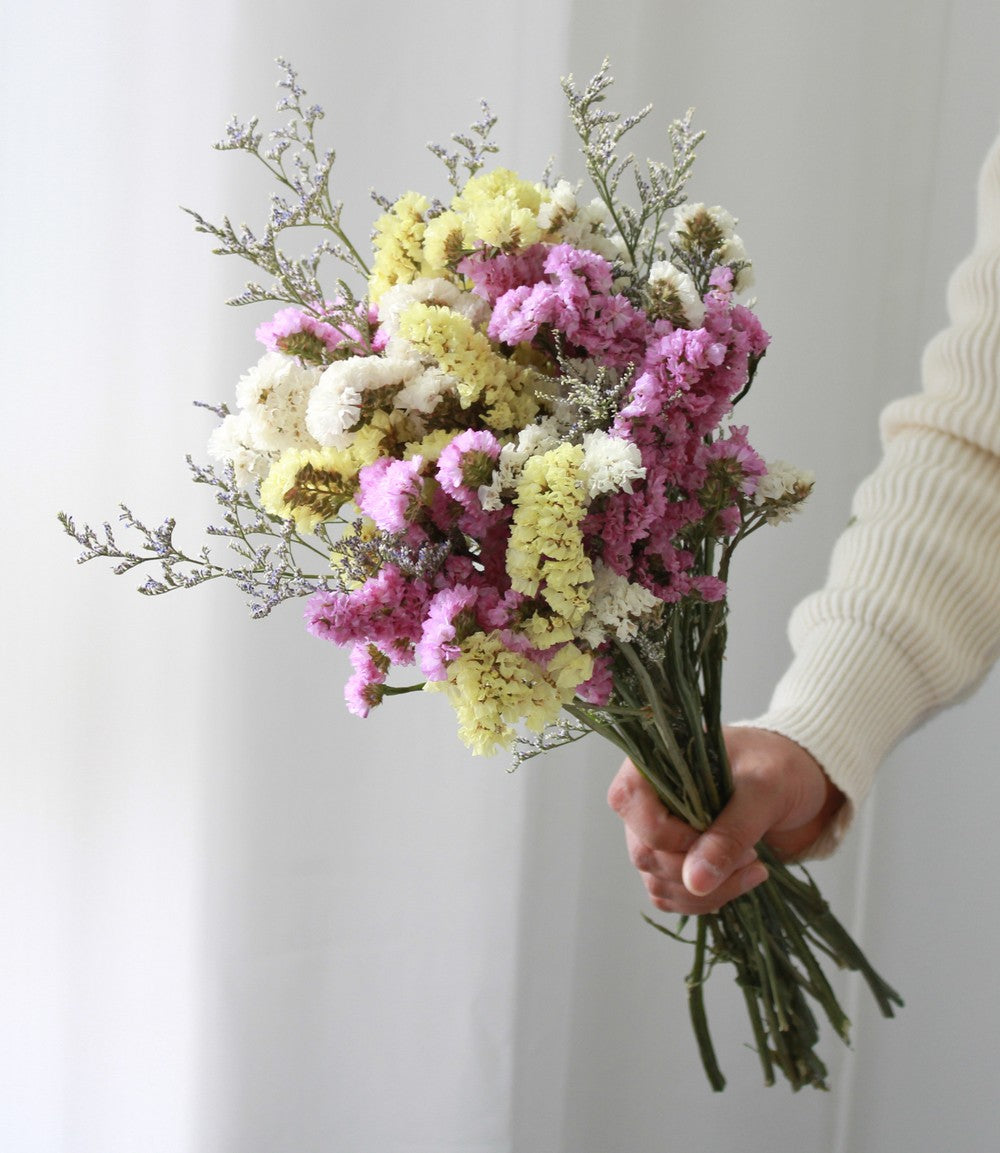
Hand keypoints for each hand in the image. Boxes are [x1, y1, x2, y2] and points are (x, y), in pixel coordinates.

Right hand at [606, 727, 844, 914]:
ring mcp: (663, 830)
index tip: (711, 834)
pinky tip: (740, 880)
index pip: (627, 800)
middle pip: (644, 851)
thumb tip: (695, 881)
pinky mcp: (680, 857)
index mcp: (659, 759)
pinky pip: (671, 894)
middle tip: (750, 857)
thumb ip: (730, 833)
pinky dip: (703, 900)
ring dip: (705, 892)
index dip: (662, 832)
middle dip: (695, 869)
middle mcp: (651, 796)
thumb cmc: (783, 766)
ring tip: (753, 868)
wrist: (807, 778)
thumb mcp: (764, 792)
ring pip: (657, 881)